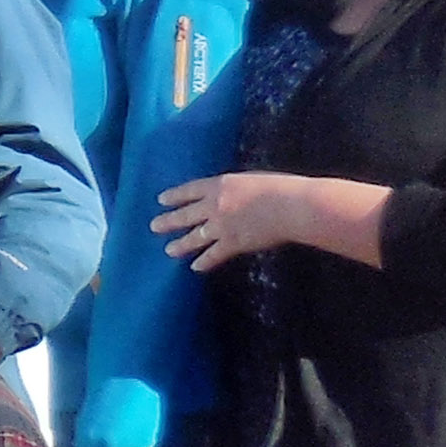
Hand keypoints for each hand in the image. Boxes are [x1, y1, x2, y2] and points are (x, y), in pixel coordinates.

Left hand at [156, 172, 289, 273]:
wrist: (291, 206)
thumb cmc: (280, 188)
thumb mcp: (250, 179)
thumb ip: (236, 189)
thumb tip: (232, 195)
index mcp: (219, 185)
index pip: (189, 190)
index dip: (174, 196)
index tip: (161, 200)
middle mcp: (214, 205)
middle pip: (185, 215)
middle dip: (168, 221)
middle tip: (154, 226)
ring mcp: (221, 226)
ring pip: (194, 237)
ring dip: (180, 245)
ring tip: (168, 250)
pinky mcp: (232, 243)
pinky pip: (213, 255)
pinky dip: (203, 262)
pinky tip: (195, 267)